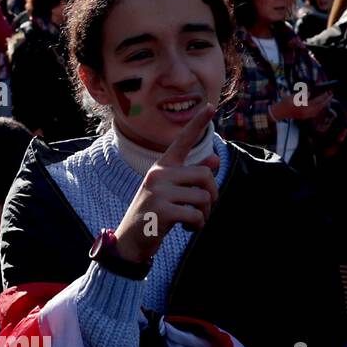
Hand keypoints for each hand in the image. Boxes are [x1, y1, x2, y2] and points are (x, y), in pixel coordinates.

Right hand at [113, 104, 219, 264]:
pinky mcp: (161, 210)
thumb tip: (214, 161)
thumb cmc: (156, 213)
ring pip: (203, 197)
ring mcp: (158, 191)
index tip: (210, 106)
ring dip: (204, 214)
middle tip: (203, 209)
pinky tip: (187, 229)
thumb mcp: (172, 192)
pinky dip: (198, 225)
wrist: (131, 239)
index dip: (197, 124)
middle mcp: (159, 174)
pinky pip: (196, 214)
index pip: (182, 142)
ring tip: (192, 221)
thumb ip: (192, 177)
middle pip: (204, 176)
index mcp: (162, 167)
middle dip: (212, 196)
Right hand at [272, 90, 332, 121]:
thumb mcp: (293, 96)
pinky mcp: (305, 116)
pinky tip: (319, 105)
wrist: (279, 112)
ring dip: (323, 105)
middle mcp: (306, 113)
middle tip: (331, 95)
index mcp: (303, 107)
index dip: (323, 97)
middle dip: (326, 101)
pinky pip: (315, 113)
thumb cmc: (284, 103)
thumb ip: (302, 95)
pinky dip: (319, 108)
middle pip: (319, 107)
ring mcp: (306, 116)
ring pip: (318, 110)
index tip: (328, 92)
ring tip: (327, 99)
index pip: (317, 101)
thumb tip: (310, 93)